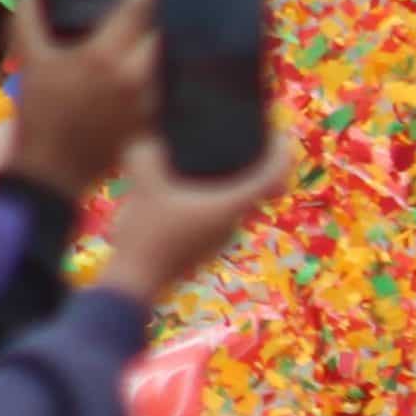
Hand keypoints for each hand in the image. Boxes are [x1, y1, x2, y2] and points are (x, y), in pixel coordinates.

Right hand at [5, 0, 157, 199]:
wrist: (50, 169)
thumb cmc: (38, 111)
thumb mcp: (30, 59)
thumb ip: (30, 18)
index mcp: (105, 54)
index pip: (139, 7)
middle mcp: (134, 74)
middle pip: (164, 32)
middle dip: (164, 15)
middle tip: (162, 2)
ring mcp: (146, 100)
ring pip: (170, 60)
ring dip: (169, 45)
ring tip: (169, 30)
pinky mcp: (152, 120)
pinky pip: (168, 88)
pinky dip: (167, 74)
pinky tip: (164, 66)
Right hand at [101, 134, 291, 305]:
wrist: (134, 283)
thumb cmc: (145, 235)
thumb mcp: (143, 187)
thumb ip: (147, 155)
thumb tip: (152, 136)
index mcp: (230, 206)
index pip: (273, 176)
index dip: (281, 151)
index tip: (278, 133)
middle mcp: (235, 223)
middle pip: (260, 186)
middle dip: (258, 160)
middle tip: (248, 136)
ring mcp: (222, 238)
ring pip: (241, 201)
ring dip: (236, 179)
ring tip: (218, 154)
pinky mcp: (207, 245)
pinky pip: (224, 211)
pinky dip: (220, 194)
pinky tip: (195, 184)